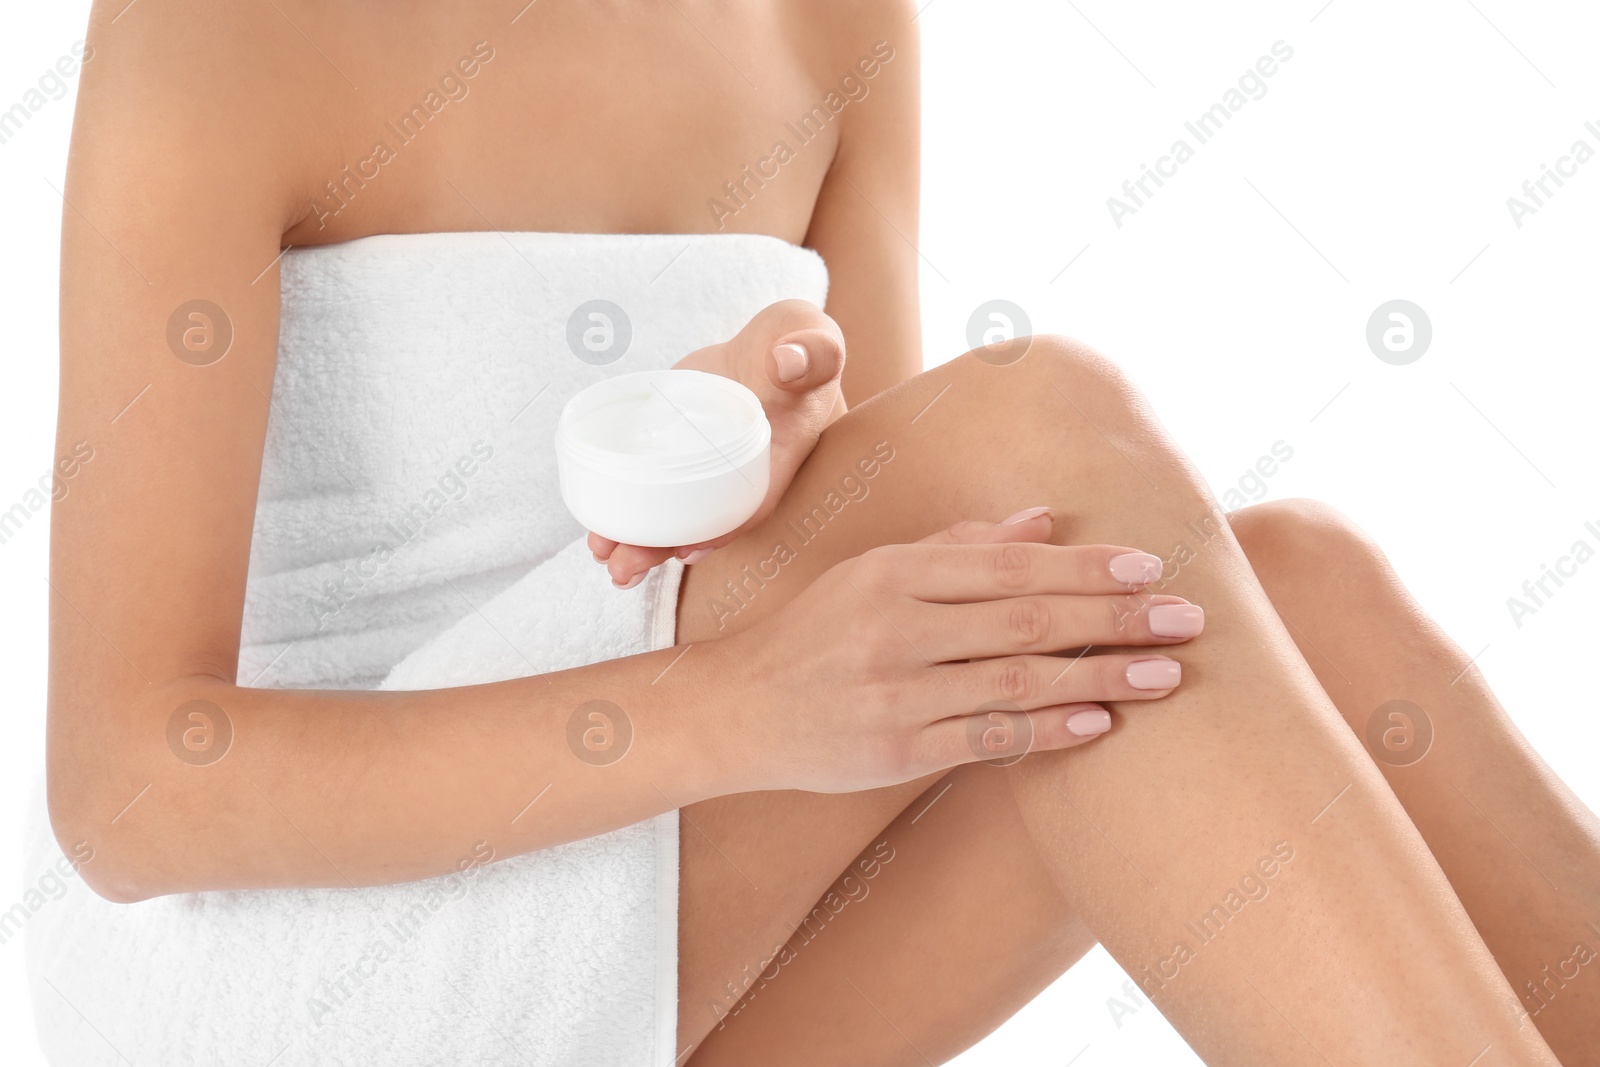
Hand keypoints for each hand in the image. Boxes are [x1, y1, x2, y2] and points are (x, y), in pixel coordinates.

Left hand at [589, 299, 845, 586]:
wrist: (769, 345)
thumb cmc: (796, 342)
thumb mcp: (809, 336)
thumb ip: (813, 350)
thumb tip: (787, 362)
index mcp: (780, 456)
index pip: (753, 503)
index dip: (723, 530)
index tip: (689, 549)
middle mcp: (742, 475)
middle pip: (704, 523)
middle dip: (663, 548)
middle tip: (622, 570)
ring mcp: (708, 471)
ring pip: (676, 514)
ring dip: (640, 541)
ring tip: (602, 555)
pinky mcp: (681, 457)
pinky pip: (654, 489)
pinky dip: (628, 507)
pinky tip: (599, 529)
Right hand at [703, 507, 1205, 793]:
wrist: (739, 709)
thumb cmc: (817, 632)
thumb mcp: (873, 571)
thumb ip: (959, 547)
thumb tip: (1045, 520)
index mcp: (893, 573)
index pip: (1008, 564)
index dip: (1084, 567)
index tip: (1148, 568)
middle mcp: (894, 628)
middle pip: (1025, 619)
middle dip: (1112, 619)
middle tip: (1184, 619)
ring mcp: (895, 693)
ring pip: (1016, 682)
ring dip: (1099, 677)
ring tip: (1165, 675)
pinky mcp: (896, 751)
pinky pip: (987, 741)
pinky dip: (1048, 732)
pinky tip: (1101, 724)